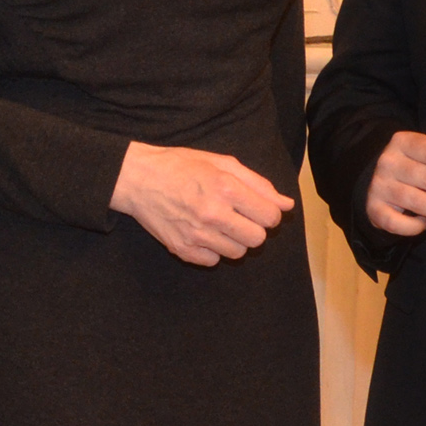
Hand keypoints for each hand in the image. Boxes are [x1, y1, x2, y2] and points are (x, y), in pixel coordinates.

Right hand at [110, 142, 294, 266]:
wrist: (138, 179)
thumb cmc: (181, 166)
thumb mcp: (222, 163)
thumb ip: (258, 184)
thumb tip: (286, 204)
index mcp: (226, 188)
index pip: (270, 216)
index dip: (268, 213)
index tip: (257, 208)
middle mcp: (213, 213)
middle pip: (257, 239)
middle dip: (253, 228)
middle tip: (238, 216)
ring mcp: (197, 235)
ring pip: (237, 253)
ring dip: (233, 240)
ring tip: (218, 223)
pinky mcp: (183, 250)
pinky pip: (213, 261)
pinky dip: (212, 250)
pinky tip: (202, 232)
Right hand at [363, 132, 425, 236]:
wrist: (376, 178)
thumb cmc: (412, 167)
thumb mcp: (424, 156)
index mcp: (404, 142)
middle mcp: (389, 162)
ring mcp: (379, 185)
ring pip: (417, 202)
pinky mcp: (373, 208)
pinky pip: (397, 223)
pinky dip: (415, 226)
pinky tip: (425, 222)